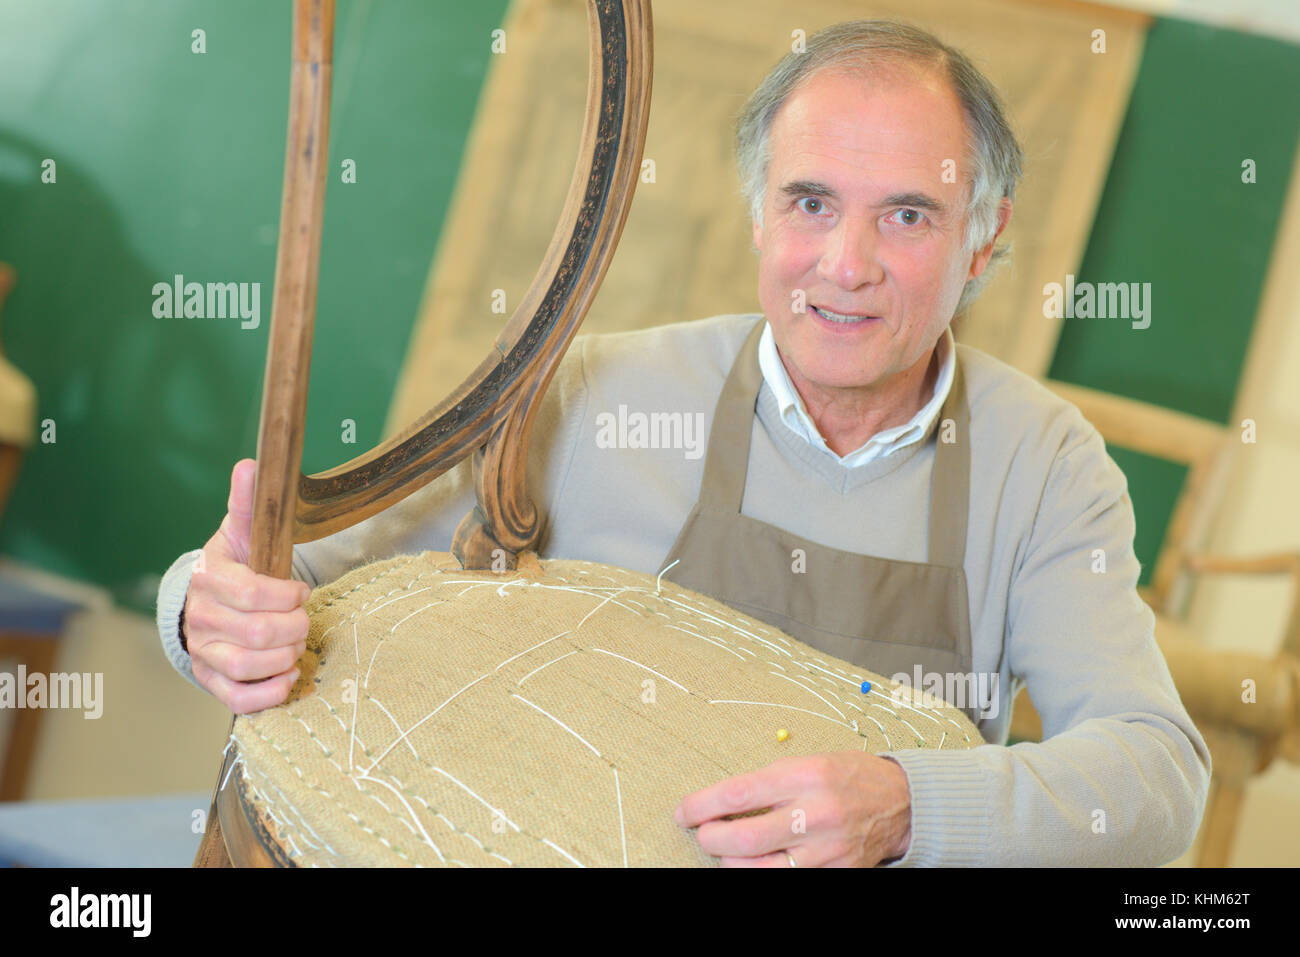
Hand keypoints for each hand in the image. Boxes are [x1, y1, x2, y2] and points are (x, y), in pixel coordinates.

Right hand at [184, 459, 311, 713]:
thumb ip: (248, 503)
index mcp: (210, 579)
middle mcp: (200, 618)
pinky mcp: (210, 680)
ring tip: (296, 645)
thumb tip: (249, 464)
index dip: (288, 595)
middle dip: (295, 626)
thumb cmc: (238, 565)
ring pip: (249, 665)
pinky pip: (239, 698)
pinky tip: (287, 675)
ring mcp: (203, 652)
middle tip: (304, 619)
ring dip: (286, 657)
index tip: (301, 591)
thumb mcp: (244, 532)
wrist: (209, 603)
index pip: (252, 593)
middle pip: (258, 632)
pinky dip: (270, 692)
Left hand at [673, 751, 911, 866]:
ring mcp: (826, 848)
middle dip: (710, 838)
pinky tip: (756, 862)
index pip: (737, 794)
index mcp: (803, 775)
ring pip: (758, 868)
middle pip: (742, 837)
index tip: (685, 811)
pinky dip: (762, 872)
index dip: (702, 806)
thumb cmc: (850, 776)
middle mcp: (814, 812)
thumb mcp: (807, 762)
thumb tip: (721, 801)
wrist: (903, 801)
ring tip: (727, 849)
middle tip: (703, 833)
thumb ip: (767, 783)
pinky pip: (787, 878)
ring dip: (731, 860)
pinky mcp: (836, 871)